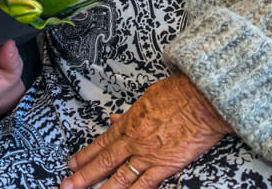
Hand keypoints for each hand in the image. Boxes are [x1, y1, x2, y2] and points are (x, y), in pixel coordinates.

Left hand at [61, 72, 232, 188]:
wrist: (204, 97)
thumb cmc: (180, 92)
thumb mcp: (147, 97)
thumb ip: (129, 113)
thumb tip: (114, 120)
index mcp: (130, 122)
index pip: (101, 143)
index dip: (85, 155)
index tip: (72, 164)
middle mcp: (135, 141)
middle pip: (104, 163)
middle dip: (84, 176)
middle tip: (67, 186)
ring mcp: (150, 155)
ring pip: (120, 178)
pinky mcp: (167, 165)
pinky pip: (146, 185)